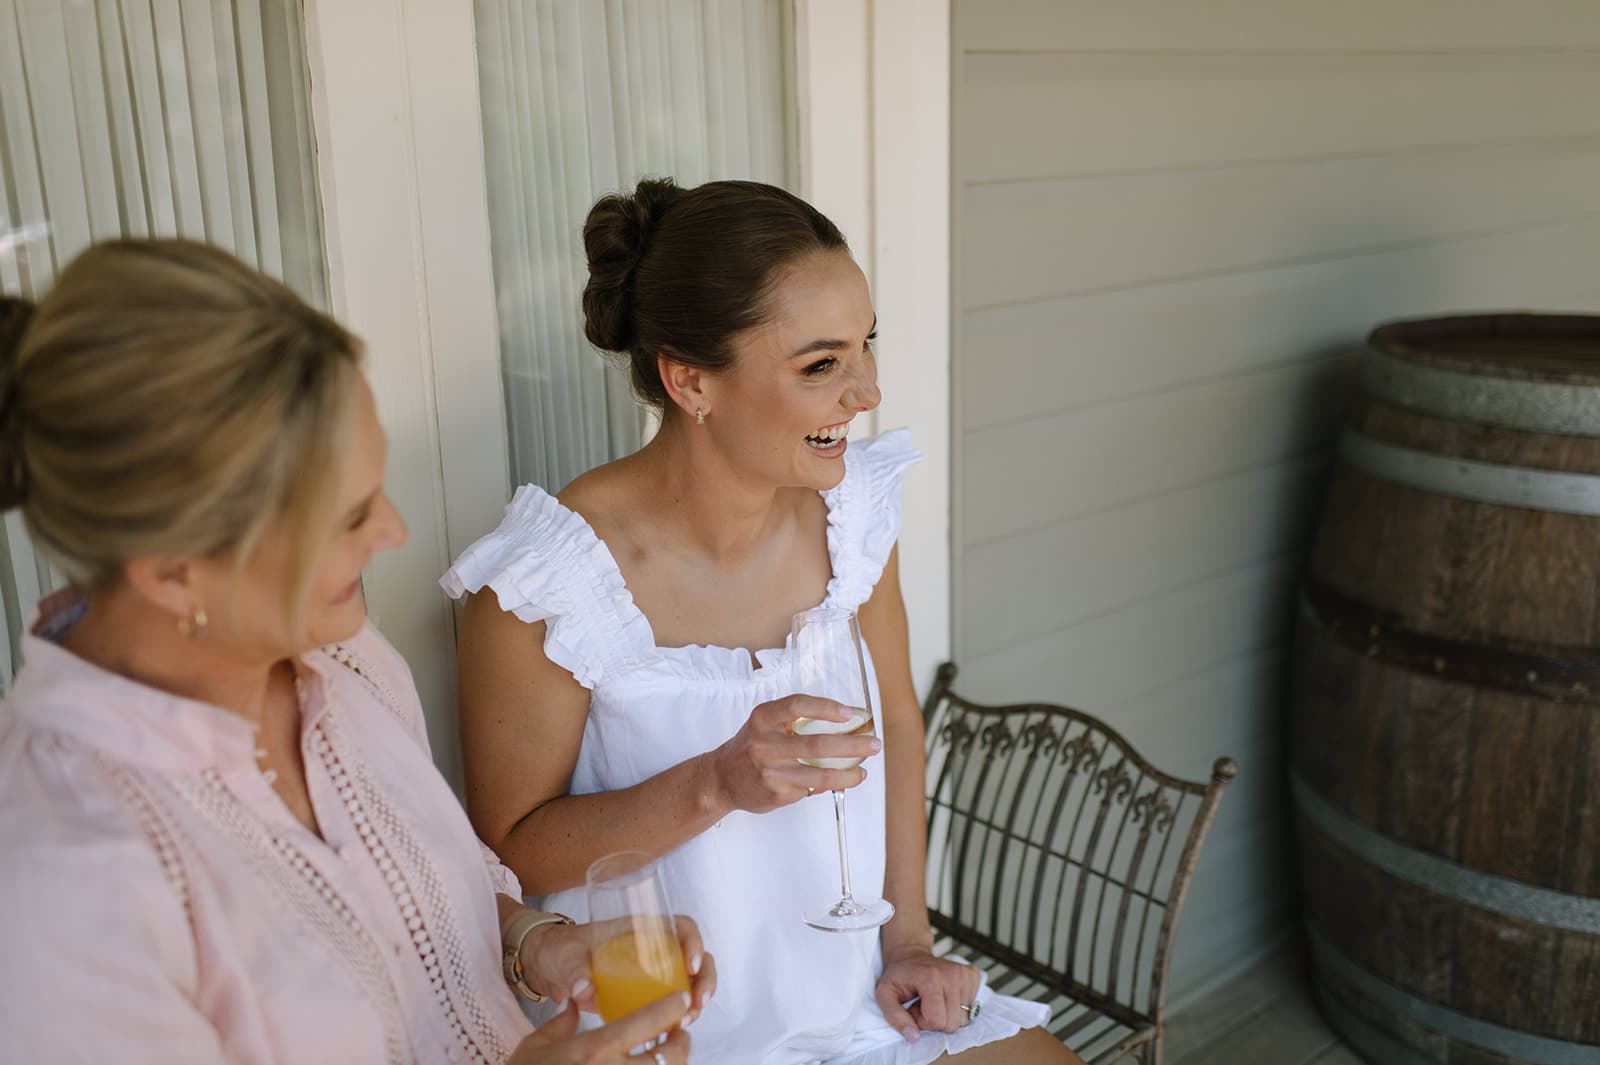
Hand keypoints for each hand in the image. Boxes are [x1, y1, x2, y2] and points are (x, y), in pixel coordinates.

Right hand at [508, 996, 690, 1064]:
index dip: (672, 1008)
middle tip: (679, 1032)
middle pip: (670, 1056)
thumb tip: (572, 1004)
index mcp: (596, 1050)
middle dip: (682, 1042)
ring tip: (666, 1056)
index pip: (648, 1021)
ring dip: (673, 1064)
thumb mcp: (535, 1046)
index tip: (680, 999)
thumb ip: (560, 1023)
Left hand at [521, 915, 717, 1020]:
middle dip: (705, 978)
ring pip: (688, 980)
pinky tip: (675, 1028)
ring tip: (686, 1020)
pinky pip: (670, 1001)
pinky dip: (679, 1013)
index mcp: (638, 928)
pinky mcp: (642, 993)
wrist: (547, 967)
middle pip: (694, 956)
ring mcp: (650, 971)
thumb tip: (583, 988)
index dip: (694, 942)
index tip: (691, 965)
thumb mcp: (565, 954)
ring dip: (695, 999)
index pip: (681, 926)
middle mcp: (651, 947)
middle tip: (698, 1001)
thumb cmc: (560, 949)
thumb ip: (574, 968)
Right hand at [705, 694, 878, 813]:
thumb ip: (793, 720)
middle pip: (817, 744)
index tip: (849, 712)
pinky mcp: (776, 793)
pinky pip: (811, 788)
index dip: (826, 707)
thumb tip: (842, 723)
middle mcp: (764, 743)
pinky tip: (839, 781)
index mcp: (763, 719)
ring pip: (820, 775)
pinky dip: (829, 784)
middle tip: (874, 744)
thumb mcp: (763, 724)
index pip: (797, 705)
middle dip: (853, 745)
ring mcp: (771, 771)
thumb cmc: (749, 747)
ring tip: (863, 771)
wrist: (720, 780)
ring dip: (849, 774)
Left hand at [875, 945, 981, 1038]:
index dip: (923, 1021)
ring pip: (964, 1018)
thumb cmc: (898, 976)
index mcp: (931, 978)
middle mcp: (952, 975)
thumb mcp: (884, 995)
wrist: (910, 955)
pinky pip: (972, 1006)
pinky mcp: (973, 976)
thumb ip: (895, 1017)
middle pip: (953, 1023)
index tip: (915, 1008)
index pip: (937, 1021)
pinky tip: (945, 994)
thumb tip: (914, 1037)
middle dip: (936, 1020)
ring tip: (933, 1000)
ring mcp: (965, 974)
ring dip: (947, 1014)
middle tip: (924, 1004)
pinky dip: (958, 1005)